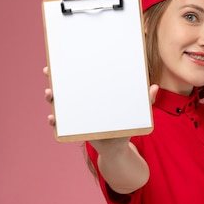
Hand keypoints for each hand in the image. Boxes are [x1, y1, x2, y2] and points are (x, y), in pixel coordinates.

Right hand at [42, 66, 159, 126]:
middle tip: (49, 71)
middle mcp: (82, 101)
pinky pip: (60, 124)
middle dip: (55, 78)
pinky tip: (53, 118)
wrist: (116, 146)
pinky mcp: (73, 128)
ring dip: (52, 98)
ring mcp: (75, 114)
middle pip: (65, 87)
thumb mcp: (135, 112)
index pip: (81, 76)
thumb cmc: (124, 125)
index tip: (63, 57)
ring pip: (59, 103)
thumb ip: (145, 100)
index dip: (71, 66)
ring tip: (50, 94)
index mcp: (95, 92)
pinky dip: (55, 121)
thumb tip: (154, 87)